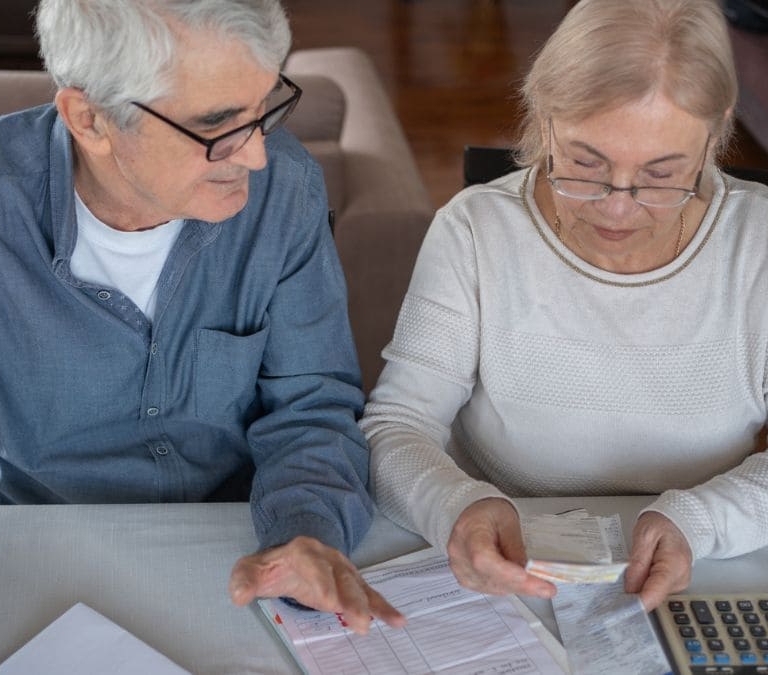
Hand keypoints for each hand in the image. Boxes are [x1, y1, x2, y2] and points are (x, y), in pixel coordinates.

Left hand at [229, 536, 405, 634]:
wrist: (293, 550)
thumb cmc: (273, 566)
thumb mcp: (253, 568)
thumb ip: (245, 579)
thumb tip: (239, 594)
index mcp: (303, 551)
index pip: (314, 566)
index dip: (322, 582)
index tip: (328, 602)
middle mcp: (328, 557)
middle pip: (342, 576)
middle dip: (352, 598)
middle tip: (359, 621)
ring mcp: (343, 568)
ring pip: (359, 585)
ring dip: (371, 604)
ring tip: (384, 622)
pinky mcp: (352, 582)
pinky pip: (370, 593)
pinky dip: (383, 606)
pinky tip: (398, 620)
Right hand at [446, 497, 555, 598]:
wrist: (473, 515)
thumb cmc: (488, 513)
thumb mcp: (507, 520)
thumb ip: (515, 546)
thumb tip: (527, 570)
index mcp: (468, 532)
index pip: (483, 558)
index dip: (504, 571)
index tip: (526, 576)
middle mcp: (460, 554)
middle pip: (490, 576)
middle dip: (521, 584)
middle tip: (546, 588)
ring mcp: (461, 568)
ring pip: (492, 587)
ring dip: (517, 587)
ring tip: (536, 582)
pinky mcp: (466, 578)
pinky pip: (490, 589)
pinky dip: (508, 586)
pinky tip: (519, 580)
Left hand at [624, 511, 692, 610]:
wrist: (678, 521)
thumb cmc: (661, 524)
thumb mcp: (644, 536)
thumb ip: (637, 561)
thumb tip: (630, 587)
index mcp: (674, 565)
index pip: (656, 592)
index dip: (638, 603)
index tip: (621, 609)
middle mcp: (680, 579)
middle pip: (653, 596)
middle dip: (634, 593)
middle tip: (614, 588)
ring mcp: (679, 583)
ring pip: (653, 594)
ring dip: (638, 588)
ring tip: (628, 572)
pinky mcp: (675, 584)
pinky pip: (655, 589)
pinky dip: (644, 584)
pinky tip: (637, 574)